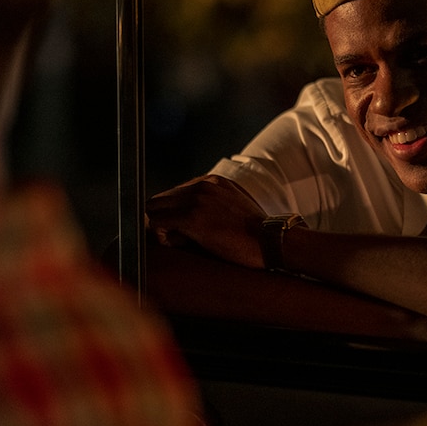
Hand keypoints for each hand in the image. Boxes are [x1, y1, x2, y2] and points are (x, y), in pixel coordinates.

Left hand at [146, 175, 267, 267]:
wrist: (273, 240)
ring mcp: (196, 200)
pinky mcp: (193, 218)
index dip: (173, 213)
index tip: (180, 229)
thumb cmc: (257, 233)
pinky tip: (178, 245)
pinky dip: (161, 236)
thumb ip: (213, 206)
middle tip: (175, 237)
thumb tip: (190, 221)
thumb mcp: (235, 208)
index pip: (174, 193)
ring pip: (153, 209)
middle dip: (163, 218)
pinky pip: (157, 224)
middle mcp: (201, 185)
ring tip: (178, 241)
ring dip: (161, 226)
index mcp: (212, 181)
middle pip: (160, 199)